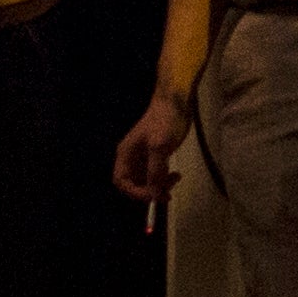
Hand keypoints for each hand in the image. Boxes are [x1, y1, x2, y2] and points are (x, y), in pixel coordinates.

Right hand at [112, 85, 190, 206]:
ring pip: (147, 180)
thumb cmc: (165, 120)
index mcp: (126, 154)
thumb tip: (153, 194)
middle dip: (150, 190)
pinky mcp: (155, 155)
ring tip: (175, 178)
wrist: (175, 102)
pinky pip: (156, 174)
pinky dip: (164, 179)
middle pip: (134, 183)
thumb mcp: (159, 146)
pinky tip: (175, 175)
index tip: (152, 195)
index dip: (134, 192)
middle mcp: (132, 157)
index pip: (122, 181)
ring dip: (160, 185)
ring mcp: (144, 156)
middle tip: (167, 192)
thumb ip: (155, 171)